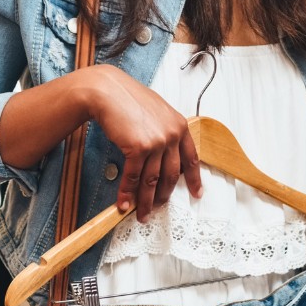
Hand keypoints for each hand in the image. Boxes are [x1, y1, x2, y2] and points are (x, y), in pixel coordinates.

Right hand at [79, 64, 203, 221]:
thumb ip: (165, 130)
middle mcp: (172, 135)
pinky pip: (133, 177)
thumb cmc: (129, 99)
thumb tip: (164, 155)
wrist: (108, 91)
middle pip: (171, 175)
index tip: (197, 194)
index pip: (191, 159)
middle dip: (164, 196)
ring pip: (152, 180)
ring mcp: (156, 142)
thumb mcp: (157, 111)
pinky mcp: (138, 148)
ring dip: (145, 201)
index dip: (194, 179)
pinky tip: (123, 203)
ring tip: (142, 213)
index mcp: (180, 126)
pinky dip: (127, 193)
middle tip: (157, 208)